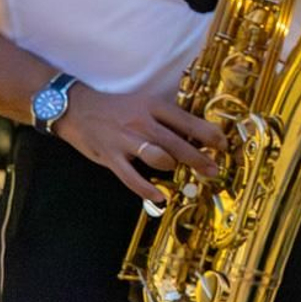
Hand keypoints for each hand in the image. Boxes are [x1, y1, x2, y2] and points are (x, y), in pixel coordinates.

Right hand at [53, 85, 226, 201]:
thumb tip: (195, 135)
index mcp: (153, 107)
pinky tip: (160, 196)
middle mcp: (142, 122)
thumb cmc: (117, 108)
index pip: (187, 121)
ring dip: (173, 167)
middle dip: (199, 158)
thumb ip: (166, 119)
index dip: (208, 134)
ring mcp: (125, 141)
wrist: (77, 108)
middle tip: (214, 169)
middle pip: (177, 143)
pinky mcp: (111, 157)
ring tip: (181, 173)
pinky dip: (147, 190)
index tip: (223, 145)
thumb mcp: (145, 104)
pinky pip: (131, 178)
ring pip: (158, 157)